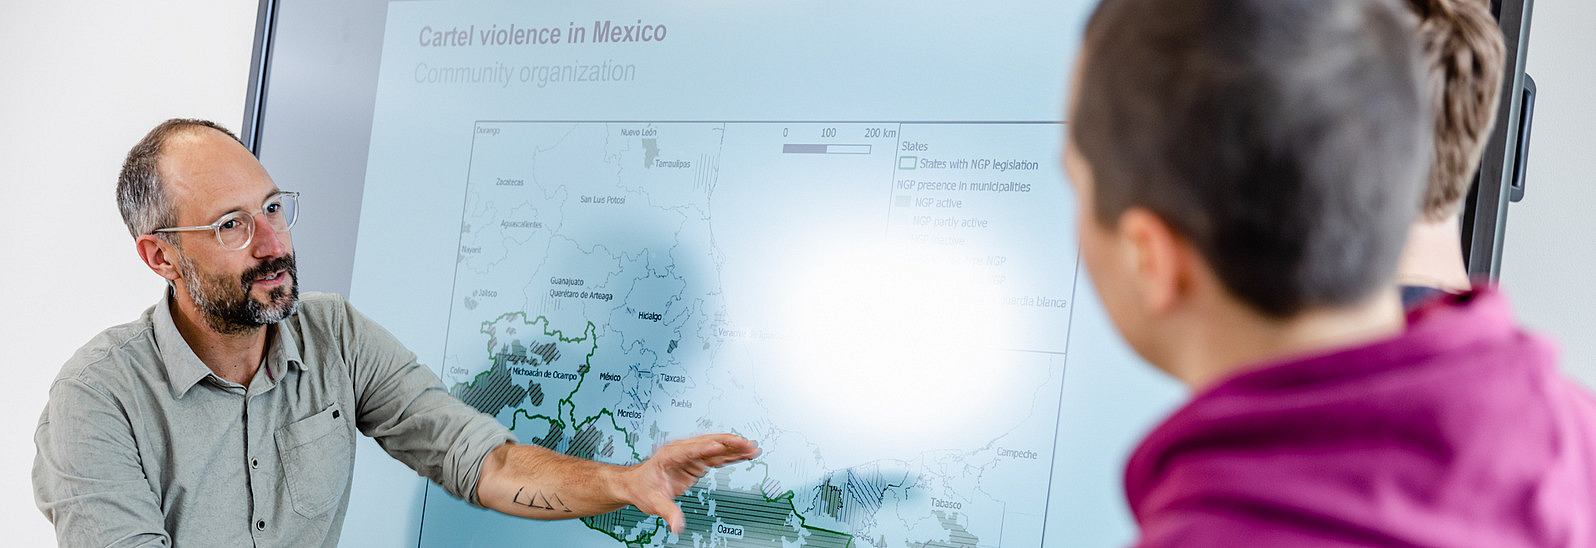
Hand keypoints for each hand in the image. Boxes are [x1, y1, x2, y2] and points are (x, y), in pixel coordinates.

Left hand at [619, 433, 760, 533]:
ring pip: (716, 448)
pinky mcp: (697, 462)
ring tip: (752, 447)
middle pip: (708, 443)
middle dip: (728, 443)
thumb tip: (678, 526)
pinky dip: (732, 455)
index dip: (705, 448)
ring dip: (734, 447)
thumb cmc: (643, 488)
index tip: (720, 447)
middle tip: (746, 444)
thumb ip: (668, 513)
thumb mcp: (653, 503)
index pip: (690, 450)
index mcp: (669, 456)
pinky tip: (745, 454)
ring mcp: (692, 455)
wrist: (637, 483)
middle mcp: (682, 451)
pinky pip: (718, 457)